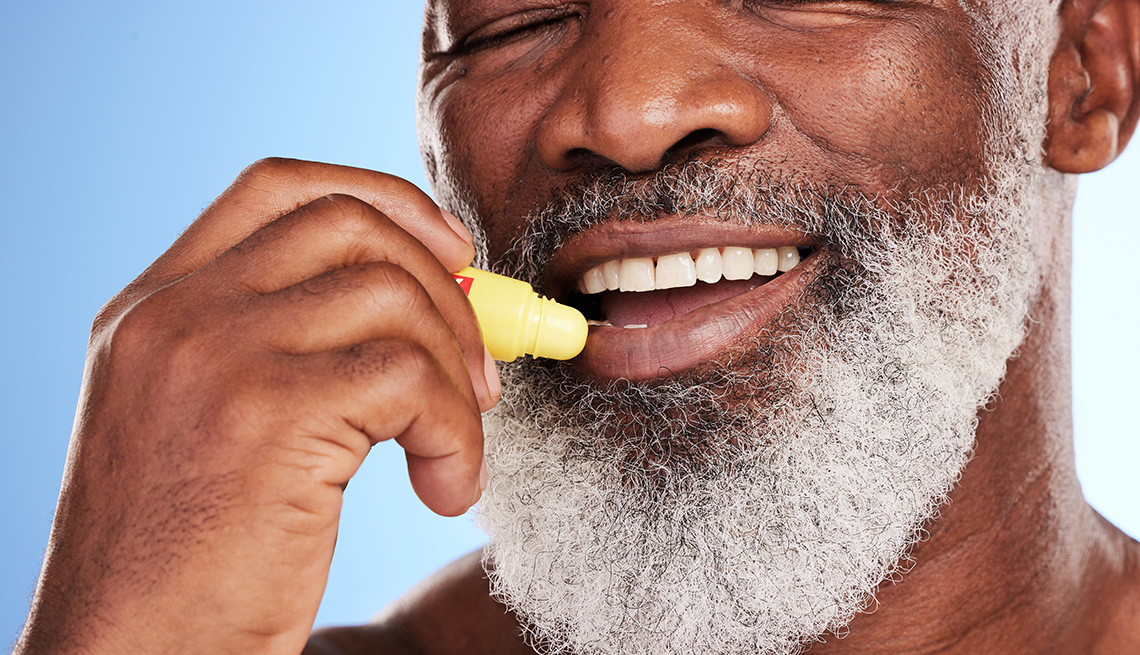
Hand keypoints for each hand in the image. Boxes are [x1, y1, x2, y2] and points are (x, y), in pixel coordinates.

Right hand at [15, 159, 498, 654]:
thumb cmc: (184, 567)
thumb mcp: (209, 429)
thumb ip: (286, 350)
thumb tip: (428, 301)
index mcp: (153, 309)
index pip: (279, 187)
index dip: (384, 201)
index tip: (452, 252)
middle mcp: (174, 315)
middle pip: (351, 224)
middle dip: (446, 286)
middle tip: (480, 372)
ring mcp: (214, 355)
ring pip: (395, 295)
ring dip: (458, 372)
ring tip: (455, 448)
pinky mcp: (268, 415)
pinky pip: (413, 377)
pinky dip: (457, 430)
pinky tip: (445, 489)